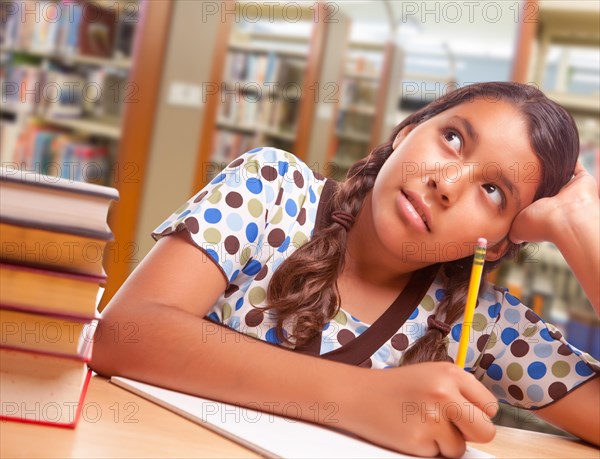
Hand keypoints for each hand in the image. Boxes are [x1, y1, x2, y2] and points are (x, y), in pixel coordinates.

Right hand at [340, 362, 497, 457]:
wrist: (357, 394)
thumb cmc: (395, 387)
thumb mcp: (430, 376)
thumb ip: (459, 392)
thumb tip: (484, 420)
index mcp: (450, 373)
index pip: (489, 406)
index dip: (477, 414)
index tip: (461, 414)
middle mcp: (444, 392)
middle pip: (486, 431)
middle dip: (471, 435)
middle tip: (449, 427)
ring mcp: (432, 416)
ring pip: (460, 447)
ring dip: (444, 443)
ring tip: (420, 423)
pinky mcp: (419, 439)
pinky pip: (438, 455)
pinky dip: (426, 449)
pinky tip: (409, 430)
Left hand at [509, 161, 598, 244]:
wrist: (568, 219)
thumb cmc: (542, 224)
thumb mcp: (517, 228)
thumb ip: (511, 229)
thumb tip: (510, 237)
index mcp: (540, 211)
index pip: (530, 199)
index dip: (520, 192)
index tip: (507, 181)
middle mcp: (555, 201)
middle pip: (543, 186)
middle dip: (533, 177)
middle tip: (520, 164)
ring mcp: (568, 191)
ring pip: (558, 176)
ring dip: (550, 167)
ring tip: (535, 153)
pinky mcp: (582, 181)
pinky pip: (576, 166)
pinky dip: (569, 158)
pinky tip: (557, 149)